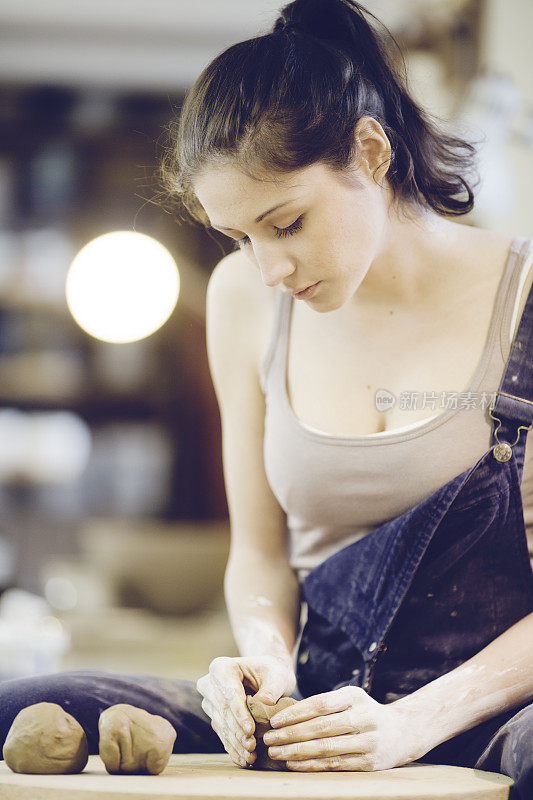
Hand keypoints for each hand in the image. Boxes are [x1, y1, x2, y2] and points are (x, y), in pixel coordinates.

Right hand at [196, 655, 295, 767]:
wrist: (267, 676)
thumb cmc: (273, 672)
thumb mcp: (277, 676)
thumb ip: (271, 689)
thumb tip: (263, 704)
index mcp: (221, 668)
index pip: (229, 693)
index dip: (240, 713)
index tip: (251, 730)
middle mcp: (209, 684)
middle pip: (223, 711)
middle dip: (238, 732)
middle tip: (253, 747)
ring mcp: (210, 702)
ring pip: (222, 726)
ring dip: (236, 743)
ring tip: (251, 756)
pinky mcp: (215, 717)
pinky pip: (223, 734)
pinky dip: (234, 747)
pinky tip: (244, 759)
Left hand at [262, 685, 419, 770]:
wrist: (403, 732)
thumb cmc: (365, 713)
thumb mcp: (351, 699)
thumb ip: (325, 705)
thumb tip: (286, 714)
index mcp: (355, 696)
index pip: (320, 704)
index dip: (295, 713)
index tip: (274, 720)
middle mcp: (363, 717)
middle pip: (320, 727)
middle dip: (290, 735)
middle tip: (268, 739)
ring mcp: (368, 741)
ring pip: (326, 748)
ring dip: (297, 753)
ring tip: (276, 753)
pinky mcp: (369, 763)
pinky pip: (335, 765)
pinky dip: (312, 765)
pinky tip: (294, 764)